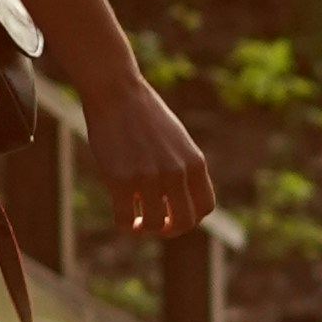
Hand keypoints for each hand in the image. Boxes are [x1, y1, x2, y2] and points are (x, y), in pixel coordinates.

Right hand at [76, 65, 213, 235]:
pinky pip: (125, 219)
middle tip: (156, 225)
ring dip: (144, 228)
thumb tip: (177, 200)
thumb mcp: (175, 140)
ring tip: (136, 220)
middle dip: (169, 229)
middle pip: (184, 222)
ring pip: (153, 224)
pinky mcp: (122, 180)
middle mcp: (177, 172)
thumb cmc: (143, 114)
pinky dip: (124, 224)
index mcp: (195, 161)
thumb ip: (182, 167)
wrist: (116, 92)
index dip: (191, 217)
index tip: (173, 214)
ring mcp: (150, 177)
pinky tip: (122, 214)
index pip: (205, 206)